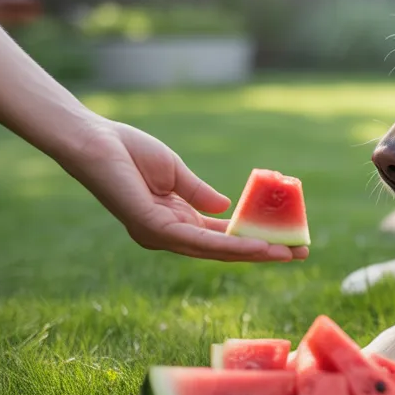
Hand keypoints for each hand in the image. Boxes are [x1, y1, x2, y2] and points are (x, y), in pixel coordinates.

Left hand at [59, 117, 307, 262]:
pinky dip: (231, 246)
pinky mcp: (152, 229)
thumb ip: (200, 192)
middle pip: (222, 250)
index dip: (252, 240)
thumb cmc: (128, 150)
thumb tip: (228, 208)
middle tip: (299, 253)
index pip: (218, 238)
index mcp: (172, 221)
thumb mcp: (175, 173)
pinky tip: (258, 246)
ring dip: (254, 253)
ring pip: (215, 251)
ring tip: (288, 253)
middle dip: (262, 253)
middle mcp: (166, 235)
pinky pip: (199, 241)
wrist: (95, 140)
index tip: (285, 240)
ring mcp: (159, 235)